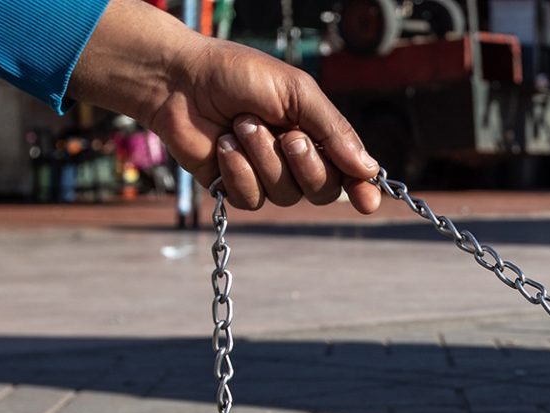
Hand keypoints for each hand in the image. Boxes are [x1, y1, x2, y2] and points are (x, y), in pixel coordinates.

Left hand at [68, 0, 379, 212]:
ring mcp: (266, 176)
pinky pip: (251, 199)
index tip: (368, 200)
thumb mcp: (295, 92)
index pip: (348, 170)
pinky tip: (224, 146)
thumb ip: (333, 130)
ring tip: (240, 125)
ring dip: (263, 158)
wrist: (181, 81)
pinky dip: (238, 171)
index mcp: (316, 132)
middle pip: (322, 190)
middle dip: (305, 164)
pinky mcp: (236, 187)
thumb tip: (368, 169)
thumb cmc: (239, 75)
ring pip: (285, 195)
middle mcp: (295, 159)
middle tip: (286, 134)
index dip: (361, 188)